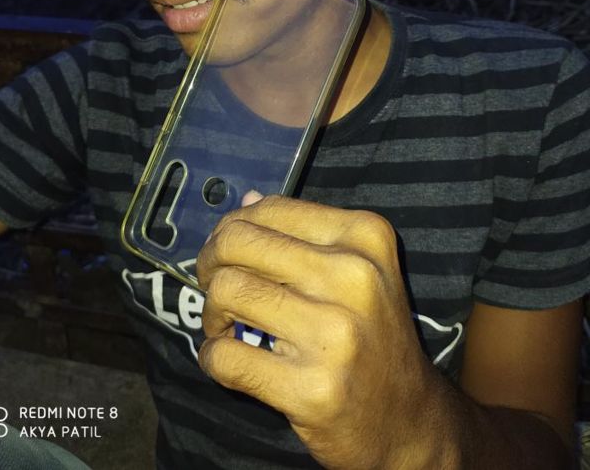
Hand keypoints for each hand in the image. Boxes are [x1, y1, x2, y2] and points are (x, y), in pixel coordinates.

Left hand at [196, 195, 443, 468]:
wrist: (409, 418)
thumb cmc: (373, 334)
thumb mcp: (356, 269)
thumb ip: (301, 234)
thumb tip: (246, 202)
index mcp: (365, 236)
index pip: (270, 209)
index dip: (232, 229)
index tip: (227, 254)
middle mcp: (354, 277)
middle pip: (237, 242)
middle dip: (211, 264)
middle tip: (216, 287)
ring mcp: (335, 335)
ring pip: (227, 292)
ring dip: (212, 313)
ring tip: (228, 327)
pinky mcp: (312, 389)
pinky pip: (225, 357)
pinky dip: (213, 358)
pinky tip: (231, 361)